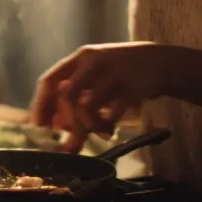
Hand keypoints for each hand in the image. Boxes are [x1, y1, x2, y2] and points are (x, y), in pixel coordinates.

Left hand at [30, 42, 170, 152]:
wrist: (162, 61)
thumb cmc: (123, 72)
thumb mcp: (97, 74)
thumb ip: (76, 93)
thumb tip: (55, 124)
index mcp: (81, 58)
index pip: (50, 80)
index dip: (41, 105)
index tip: (40, 126)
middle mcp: (93, 62)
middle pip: (66, 96)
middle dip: (66, 124)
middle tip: (68, 144)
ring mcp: (112, 74)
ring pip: (86, 107)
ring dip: (87, 128)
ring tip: (96, 135)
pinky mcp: (130, 87)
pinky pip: (111, 113)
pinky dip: (106, 126)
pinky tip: (110, 131)